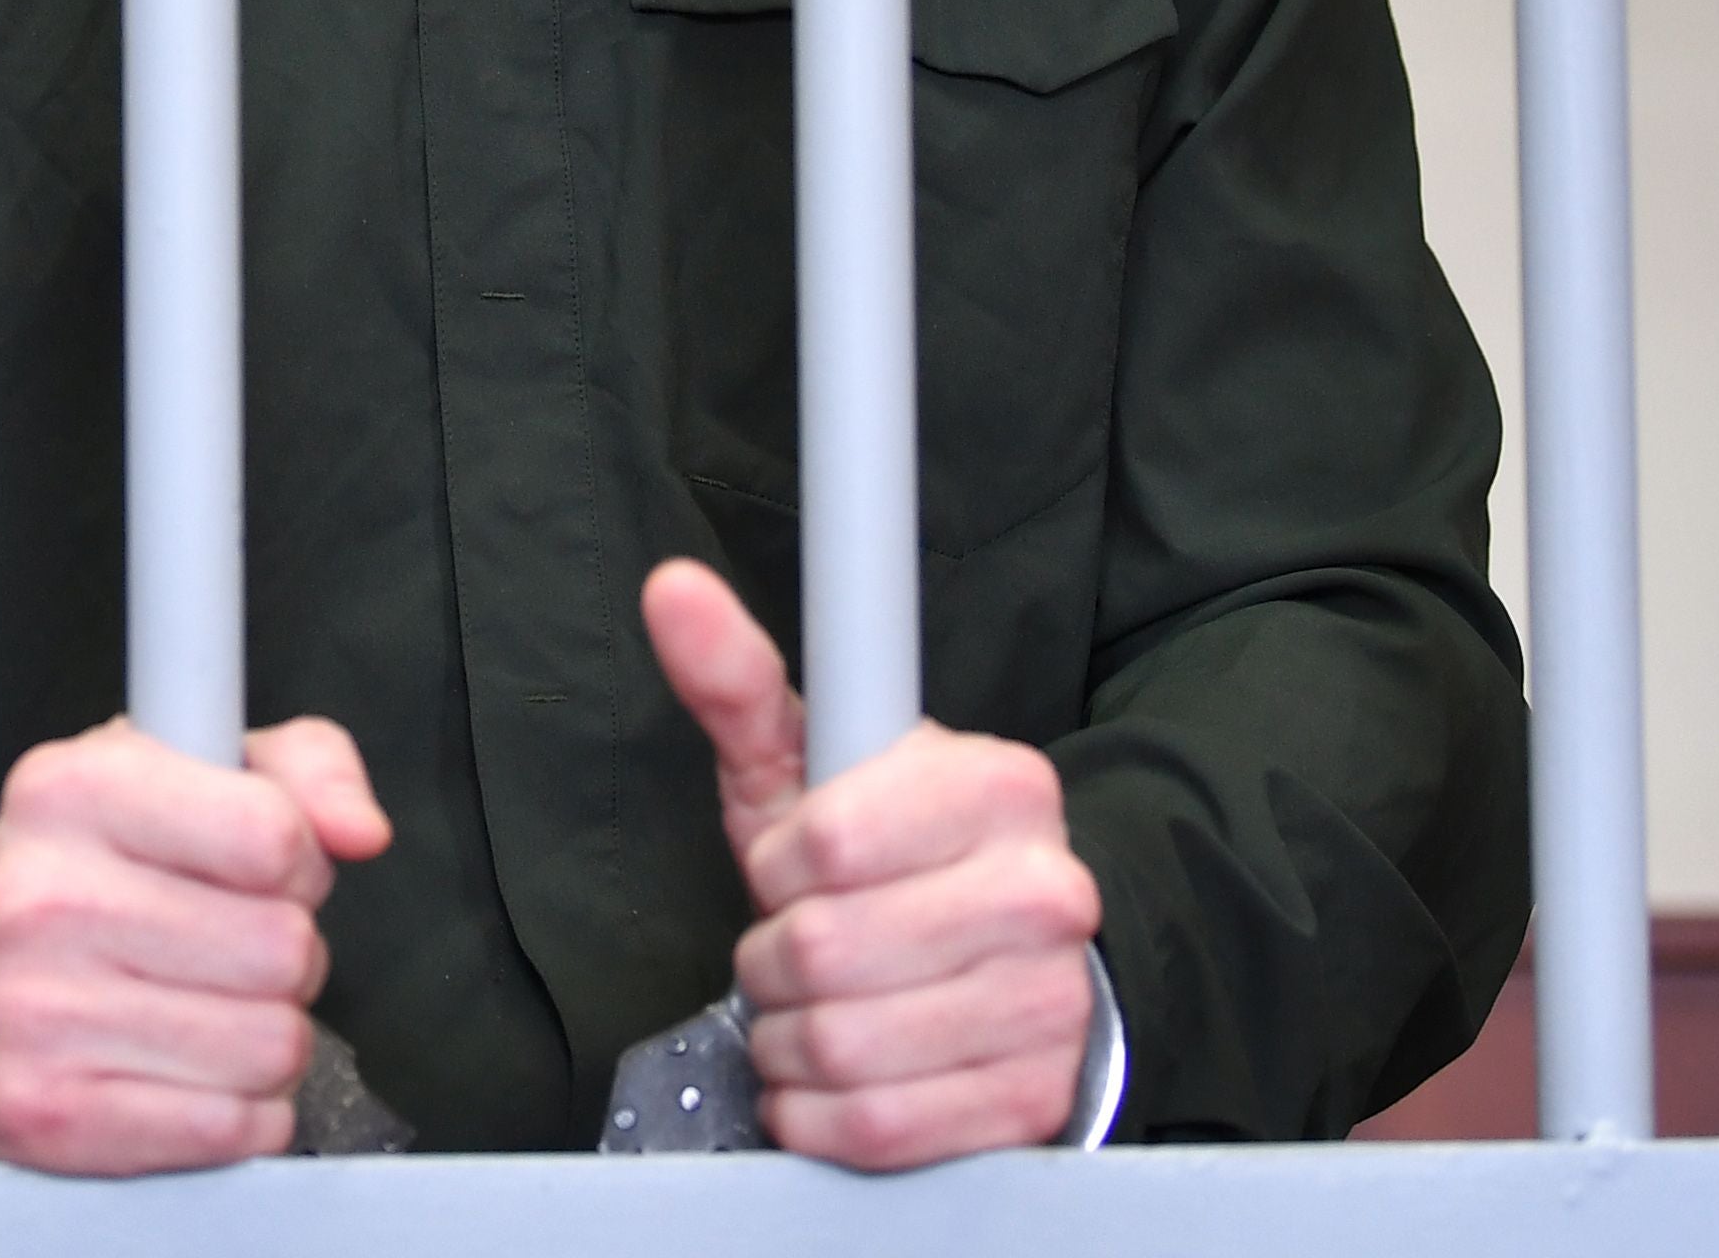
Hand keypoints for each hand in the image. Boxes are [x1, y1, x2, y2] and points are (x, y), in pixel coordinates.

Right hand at [0, 715, 391, 1172]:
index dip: (299, 861)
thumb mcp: (208, 777)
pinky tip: (191, 1073)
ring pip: (270, 1044)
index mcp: (71, 787)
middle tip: (231, 949)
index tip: (260, 868)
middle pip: (282, 948)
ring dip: (268, 1036)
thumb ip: (310, 772)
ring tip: (209, 1008)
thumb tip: (360, 830)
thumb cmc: (118, 877)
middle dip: (287, 955)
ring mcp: (30, 1011)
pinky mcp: (41, 1113)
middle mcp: (35, 894)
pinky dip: (240, 1111)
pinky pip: (227, 1127)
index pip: (271, 835)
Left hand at [643, 560, 1100, 1167]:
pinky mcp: (1029, 1104)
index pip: (828, 841)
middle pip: (826, 952)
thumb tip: (671, 589)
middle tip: (796, 947)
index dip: (778, 863)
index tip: (793, 865)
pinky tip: (830, 1073)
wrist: (1016, 965)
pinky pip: (871, 1129)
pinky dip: (816, 1111)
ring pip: (842, 1047)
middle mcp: (1046, 894)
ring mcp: (1047, 1006)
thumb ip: (738, 680)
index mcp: (1002, 788)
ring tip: (812, 1008)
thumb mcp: (814, 767)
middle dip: (774, 959)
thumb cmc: (895, 860)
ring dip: (789, 1039)